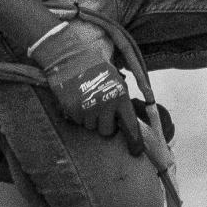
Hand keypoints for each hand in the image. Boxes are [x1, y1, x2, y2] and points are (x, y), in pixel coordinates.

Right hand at [20, 14, 134, 135]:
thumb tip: (125, 116)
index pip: (130, 123)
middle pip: (107, 131)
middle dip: (104, 125)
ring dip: (89, 118)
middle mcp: (106, 104)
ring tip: (87, 99)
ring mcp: (88, 108)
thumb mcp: (115, 78)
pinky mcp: (72, 109)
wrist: (70, 55)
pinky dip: (77, 114)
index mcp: (120, 95)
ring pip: (90, 126)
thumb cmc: (95, 65)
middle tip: (100, 112)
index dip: (134, 140)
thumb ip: (121, 97)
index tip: (136, 151)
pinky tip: (77, 98)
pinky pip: (77, 121)